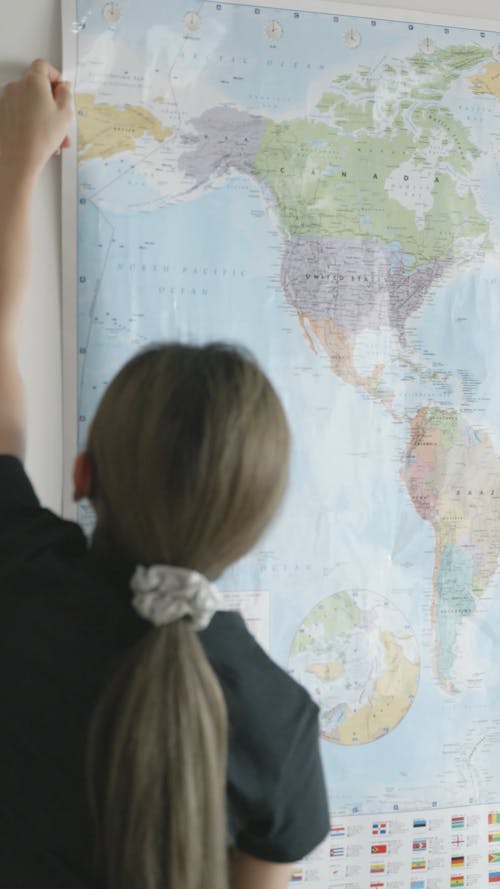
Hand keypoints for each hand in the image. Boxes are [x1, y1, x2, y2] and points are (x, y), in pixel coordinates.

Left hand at [0, 60, 72, 179]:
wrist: (20, 158)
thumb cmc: (42, 136)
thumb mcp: (65, 113)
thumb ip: (66, 94)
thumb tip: (63, 87)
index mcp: (33, 81)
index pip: (43, 66)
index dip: (55, 76)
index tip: (62, 89)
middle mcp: (17, 86)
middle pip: (37, 86)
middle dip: (51, 101)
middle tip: (62, 117)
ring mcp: (7, 100)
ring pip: (30, 102)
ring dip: (44, 115)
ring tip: (56, 137)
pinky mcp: (3, 113)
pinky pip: (21, 112)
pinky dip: (32, 121)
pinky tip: (43, 138)